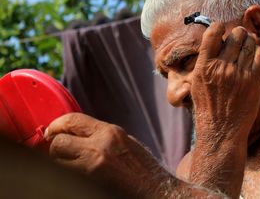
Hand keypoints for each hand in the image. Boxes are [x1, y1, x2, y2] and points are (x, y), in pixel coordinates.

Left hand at [45, 113, 171, 197]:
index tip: (52, 132)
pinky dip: (66, 175)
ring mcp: (93, 168)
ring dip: (59, 163)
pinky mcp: (88, 185)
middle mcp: (100, 147)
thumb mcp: (125, 142)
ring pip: (57, 161)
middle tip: (59, 153)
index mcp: (110, 133)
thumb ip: (101, 135)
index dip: (57, 125)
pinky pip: (66, 176)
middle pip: (59, 142)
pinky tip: (77, 177)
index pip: (72, 120)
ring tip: (71, 166)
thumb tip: (75, 133)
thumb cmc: (143, 170)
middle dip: (55, 147)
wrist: (155, 191)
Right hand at [191, 23, 259, 142]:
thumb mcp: (197, 82)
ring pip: (250, 43)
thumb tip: (215, 40)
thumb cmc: (208, 105)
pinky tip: (254, 56)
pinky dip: (258, 52)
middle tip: (238, 37)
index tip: (220, 28)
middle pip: (236, 35)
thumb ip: (204, 61)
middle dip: (238, 33)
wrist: (222, 130)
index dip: (218, 27)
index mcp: (204, 66)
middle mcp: (222, 68)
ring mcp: (240, 74)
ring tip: (246, 46)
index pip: (212, 33)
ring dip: (249, 41)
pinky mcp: (254, 81)